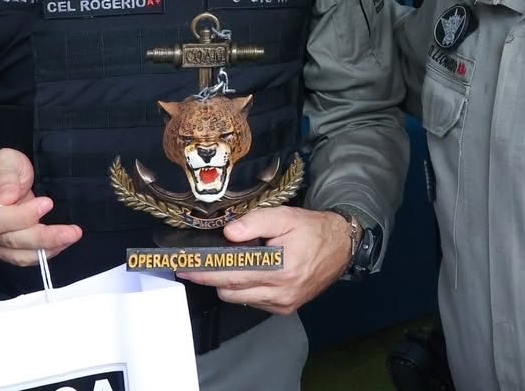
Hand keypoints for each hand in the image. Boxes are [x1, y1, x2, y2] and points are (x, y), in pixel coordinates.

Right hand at [0, 148, 82, 266]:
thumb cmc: (1, 167)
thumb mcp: (4, 160)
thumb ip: (4, 176)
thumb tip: (6, 198)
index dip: (21, 216)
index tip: (47, 203)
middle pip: (9, 240)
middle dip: (42, 237)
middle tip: (71, 231)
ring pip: (17, 254)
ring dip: (46, 249)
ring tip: (70, 237)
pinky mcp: (2, 249)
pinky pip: (21, 257)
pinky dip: (42, 253)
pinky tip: (60, 244)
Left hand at [176, 206, 351, 313]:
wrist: (341, 246)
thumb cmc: (312, 229)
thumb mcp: (285, 216)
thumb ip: (256, 222)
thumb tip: (229, 232)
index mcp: (281, 268)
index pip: (232, 273)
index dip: (205, 271)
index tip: (184, 266)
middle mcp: (281, 292)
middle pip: (231, 290)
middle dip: (211, 277)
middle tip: (195, 263)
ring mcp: (283, 303)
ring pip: (239, 298)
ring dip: (229, 283)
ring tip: (227, 263)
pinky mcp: (285, 308)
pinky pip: (253, 302)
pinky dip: (245, 289)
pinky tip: (250, 272)